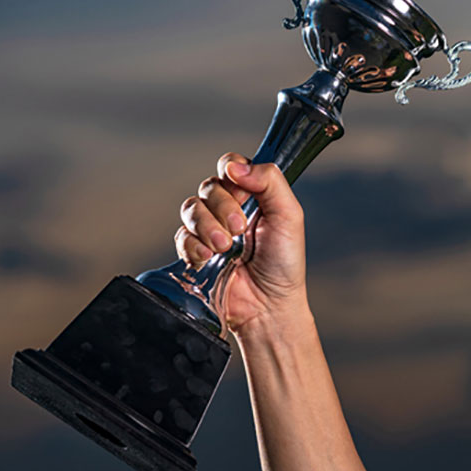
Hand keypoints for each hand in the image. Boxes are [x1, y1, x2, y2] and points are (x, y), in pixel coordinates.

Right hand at [175, 153, 308, 334]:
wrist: (267, 304)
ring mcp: (210, 229)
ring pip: (191, 208)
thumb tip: (238, 167)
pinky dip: (194, 246)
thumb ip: (271, 183)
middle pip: (208, 186)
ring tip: (226, 247)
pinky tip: (210, 258)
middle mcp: (229, 208)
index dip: (232, 172)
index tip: (241, 187)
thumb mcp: (289, 216)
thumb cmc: (284, 263)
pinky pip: (181, 236)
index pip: (231, 166)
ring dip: (207, 227)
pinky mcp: (195, 251)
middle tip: (240, 229)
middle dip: (222, 207)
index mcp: (253, 195)